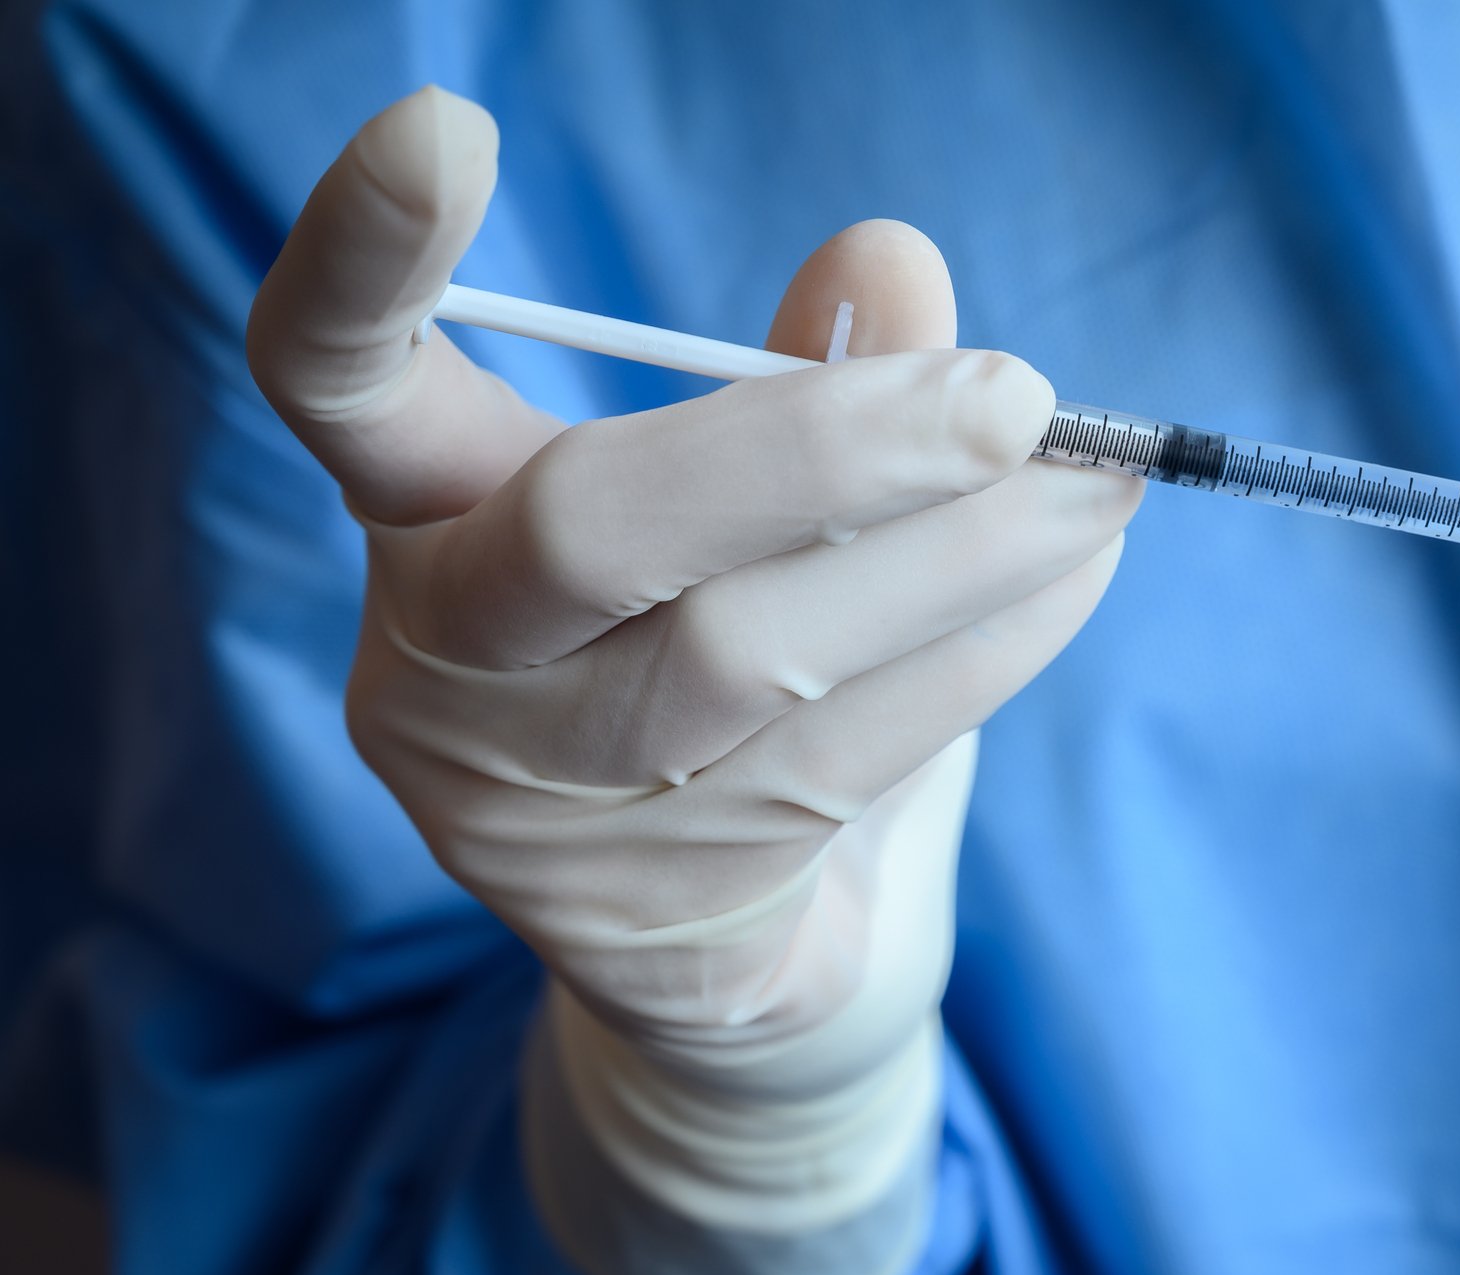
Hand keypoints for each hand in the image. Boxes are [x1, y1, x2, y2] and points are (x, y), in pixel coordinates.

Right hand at [246, 86, 1140, 1274]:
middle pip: (595, 526)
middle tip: (1011, 396)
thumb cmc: (705, 655)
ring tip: (1101, 486)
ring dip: (960, 559)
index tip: (443, 124)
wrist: (702, 941)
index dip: (361, 259)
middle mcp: (449, 663)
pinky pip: (849, 755)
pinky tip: (1072, 575)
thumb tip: (891, 258)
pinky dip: (983, 650)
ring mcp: (536, 806)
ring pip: (752, 658)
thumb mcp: (734, 511)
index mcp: (423, 516)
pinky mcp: (649, 914)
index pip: (334, 377)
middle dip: (821, 447)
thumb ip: (791, 379)